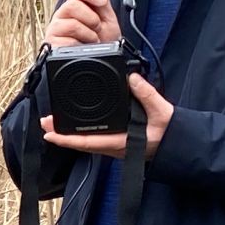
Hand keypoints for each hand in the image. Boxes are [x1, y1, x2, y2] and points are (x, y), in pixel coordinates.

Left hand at [42, 72, 172, 156]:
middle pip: (81, 142)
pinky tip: (74, 123)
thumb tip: (132, 78)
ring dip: (69, 132)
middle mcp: (113, 146)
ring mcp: (114, 144)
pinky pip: (94, 136)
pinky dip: (81, 131)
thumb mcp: (161, 111)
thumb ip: (147, 94)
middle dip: (61, 134)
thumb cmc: (171, 132)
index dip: (67, 139)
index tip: (49, 134)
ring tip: (53, 122)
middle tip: (44, 123)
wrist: (180, 143)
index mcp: (120, 142)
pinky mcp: (117, 140)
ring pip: (86, 140)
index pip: (88, 142)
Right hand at [43, 0, 120, 50]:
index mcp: (75, 5)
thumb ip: (102, 0)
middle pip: (72, 5)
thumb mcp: (107, 19)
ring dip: (88, 32)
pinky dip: (80, 44)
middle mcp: (62, 15)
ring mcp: (55, 29)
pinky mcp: (51, 44)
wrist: (99, 65)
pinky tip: (82, 48)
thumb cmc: (102, 42)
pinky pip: (66, 39)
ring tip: (91, 40)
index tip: (102, 2)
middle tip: (97, 28)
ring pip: (71, 22)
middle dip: (91, 18)